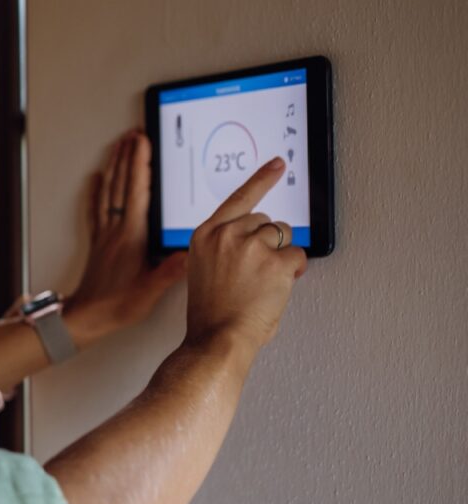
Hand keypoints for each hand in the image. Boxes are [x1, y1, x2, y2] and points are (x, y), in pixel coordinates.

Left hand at [64, 130, 187, 345]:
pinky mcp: (98, 242)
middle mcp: (115, 230)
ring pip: (108, 192)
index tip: (143, 142)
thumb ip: (171, 271)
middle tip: (133, 134)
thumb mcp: (150, 291)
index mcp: (131, 236)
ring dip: (114, 167)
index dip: (140, 164)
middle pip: (121, 184)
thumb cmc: (117, 305)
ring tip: (118, 146)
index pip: (137, 191)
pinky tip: (96, 179)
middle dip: (128, 157)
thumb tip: (192, 252)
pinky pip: (96, 209)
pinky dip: (96, 190)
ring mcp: (105, 234)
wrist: (86, 317)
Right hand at [185, 157, 306, 353]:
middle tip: (257, 272)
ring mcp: (251, 246)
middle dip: (268, 242)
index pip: (238, 198)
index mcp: (205, 235)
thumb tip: (257, 240)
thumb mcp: (205, 270)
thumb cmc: (211, 313)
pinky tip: (275, 288)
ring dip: (280, 257)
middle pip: (265, 221)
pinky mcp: (275, 261)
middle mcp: (226, 234)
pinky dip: (293, 272)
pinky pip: (297, 256)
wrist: (217, 339)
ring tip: (262, 283)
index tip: (277, 164)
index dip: (261, 179)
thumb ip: (224, 248)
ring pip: (283, 236)